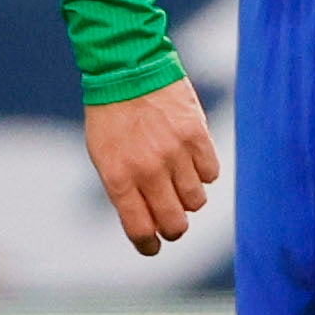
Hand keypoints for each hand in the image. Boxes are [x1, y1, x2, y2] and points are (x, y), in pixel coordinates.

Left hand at [84, 78, 217, 253]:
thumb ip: (123, 190)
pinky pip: (211, 174)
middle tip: (172, 222)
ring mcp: (175, 153)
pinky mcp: (197, 136)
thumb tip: (146, 222)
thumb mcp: (103, 156)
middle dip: (174, 229)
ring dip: (189, 198)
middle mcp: (148, 170)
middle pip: (175, 223)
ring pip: (197, 201)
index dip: (148, 245)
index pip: (140, 229)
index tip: (153, 247)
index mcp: (119, 178)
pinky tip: (191, 161)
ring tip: (179, 181)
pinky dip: (203, 173)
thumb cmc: (111, 115)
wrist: (127, 67)